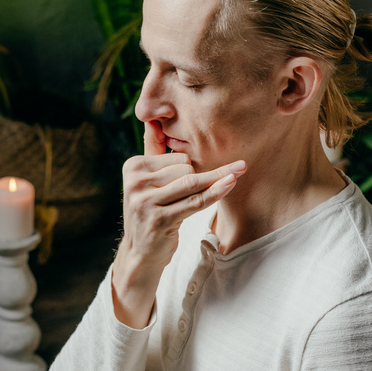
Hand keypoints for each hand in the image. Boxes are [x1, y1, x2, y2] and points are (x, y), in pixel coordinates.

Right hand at [112, 121, 245, 326]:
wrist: (140, 253)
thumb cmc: (150, 213)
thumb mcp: (146, 181)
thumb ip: (152, 150)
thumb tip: (154, 117)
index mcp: (132, 168)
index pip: (176, 157)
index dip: (189, 167)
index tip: (190, 182)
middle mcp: (136, 183)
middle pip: (185, 168)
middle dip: (200, 177)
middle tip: (198, 194)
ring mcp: (146, 202)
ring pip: (192, 183)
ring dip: (218, 179)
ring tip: (239, 172)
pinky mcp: (159, 219)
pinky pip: (195, 201)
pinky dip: (216, 192)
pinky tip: (231, 182)